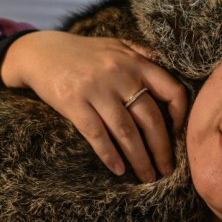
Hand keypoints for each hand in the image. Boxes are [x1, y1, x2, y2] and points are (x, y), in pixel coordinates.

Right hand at [0, 31, 187, 181]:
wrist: (40, 52)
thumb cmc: (83, 53)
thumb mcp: (116, 45)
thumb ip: (142, 54)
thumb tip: (166, 65)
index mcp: (135, 62)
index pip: (171, 90)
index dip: (180, 115)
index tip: (179, 133)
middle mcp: (120, 75)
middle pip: (150, 118)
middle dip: (162, 149)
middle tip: (167, 169)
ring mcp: (96, 89)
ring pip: (126, 131)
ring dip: (140, 159)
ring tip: (147, 176)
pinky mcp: (74, 102)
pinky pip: (96, 134)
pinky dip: (109, 154)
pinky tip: (118, 169)